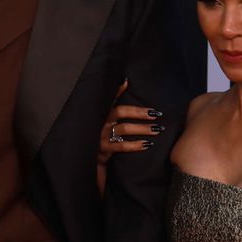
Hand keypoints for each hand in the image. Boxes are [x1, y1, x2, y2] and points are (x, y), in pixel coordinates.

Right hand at [96, 80, 164, 195]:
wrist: (85, 160)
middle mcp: (99, 122)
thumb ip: (112, 103)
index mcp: (100, 113)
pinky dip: (135, 144)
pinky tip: (147, 144)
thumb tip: (125, 81)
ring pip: (124, 128)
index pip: (108, 99)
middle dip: (139, 112)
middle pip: (120, 112)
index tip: (126, 82)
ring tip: (156, 129)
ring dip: (142, 128)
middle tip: (156, 114)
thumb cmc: (98, 137)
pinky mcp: (103, 149)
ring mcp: (101, 135)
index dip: (116, 90)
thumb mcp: (103, 120)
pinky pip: (122, 146)